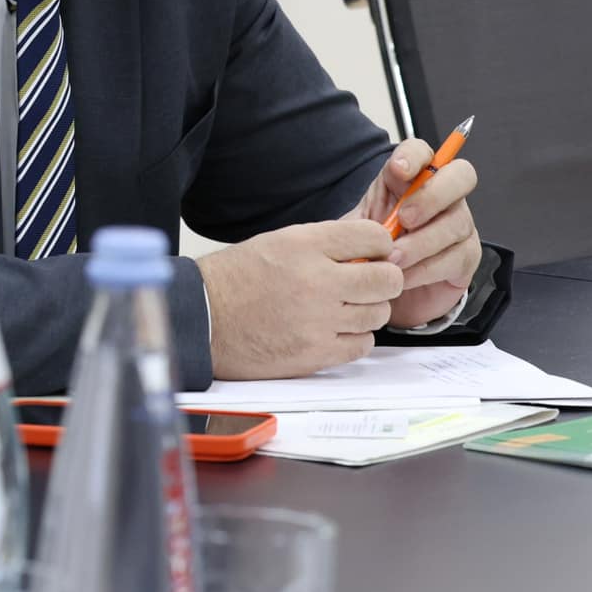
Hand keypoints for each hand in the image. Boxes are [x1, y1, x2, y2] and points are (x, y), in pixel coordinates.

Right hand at [197, 220, 405, 378]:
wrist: (204, 317)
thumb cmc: (237, 278)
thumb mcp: (279, 243)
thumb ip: (326, 244)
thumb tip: (373, 250)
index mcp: (304, 245)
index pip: (373, 238)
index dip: (379, 245)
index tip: (374, 253)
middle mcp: (317, 281)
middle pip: (387, 280)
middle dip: (384, 279)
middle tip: (368, 282)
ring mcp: (319, 321)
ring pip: (378, 314)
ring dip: (367, 309)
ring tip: (342, 307)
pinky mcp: (317, 353)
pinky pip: (363, 344)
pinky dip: (354, 336)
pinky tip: (333, 329)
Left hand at [351, 141, 481, 327]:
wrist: (386, 285)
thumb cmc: (375, 249)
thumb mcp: (358, 230)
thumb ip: (358, 222)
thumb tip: (352, 226)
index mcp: (411, 180)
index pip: (422, 152)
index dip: (413, 156)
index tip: (397, 170)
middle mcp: (443, 196)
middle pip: (460, 176)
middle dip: (432, 196)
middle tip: (403, 219)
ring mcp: (460, 225)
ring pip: (456, 223)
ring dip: (421, 242)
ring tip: (393, 258)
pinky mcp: (467, 257)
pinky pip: (456, 257)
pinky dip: (425, 269)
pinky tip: (403, 277)